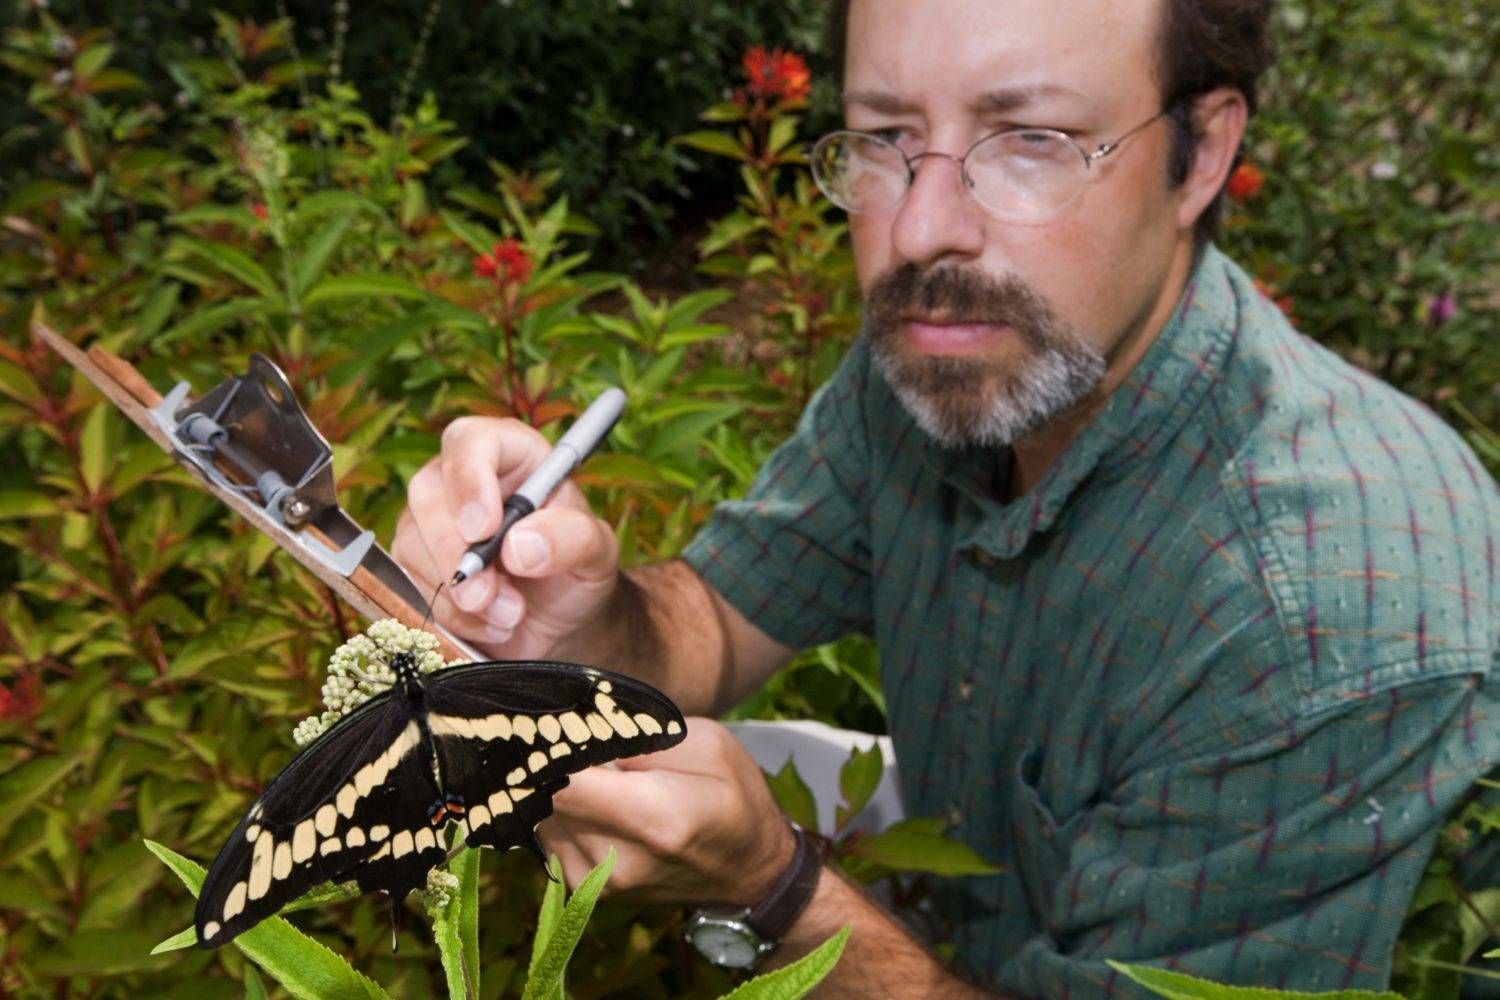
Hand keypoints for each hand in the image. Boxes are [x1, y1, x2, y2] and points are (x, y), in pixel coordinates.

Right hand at [392, 415, 620, 658]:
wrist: (560, 621)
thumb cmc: (578, 570)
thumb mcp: (596, 552)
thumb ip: (571, 539)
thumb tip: (519, 546)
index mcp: (512, 456)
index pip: (472, 440)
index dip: (470, 480)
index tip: (483, 530)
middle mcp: (465, 478)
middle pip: (428, 491)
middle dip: (455, 552)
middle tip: (490, 596)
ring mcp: (433, 519)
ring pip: (412, 542)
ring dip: (458, 592)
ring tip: (510, 614)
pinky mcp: (417, 561)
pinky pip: (411, 583)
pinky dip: (450, 614)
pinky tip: (490, 623)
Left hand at [541, 720, 797, 905]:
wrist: (748, 869)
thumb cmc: (733, 794)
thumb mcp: (707, 743)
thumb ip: (642, 737)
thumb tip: (582, 733)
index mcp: (655, 819)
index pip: (565, 786)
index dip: (552, 750)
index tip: (561, 726)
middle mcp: (620, 860)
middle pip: (548, 799)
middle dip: (558, 764)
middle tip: (586, 742)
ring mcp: (600, 882)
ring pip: (544, 817)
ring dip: (560, 789)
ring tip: (603, 776)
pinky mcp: (587, 890)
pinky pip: (551, 836)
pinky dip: (564, 813)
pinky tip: (597, 802)